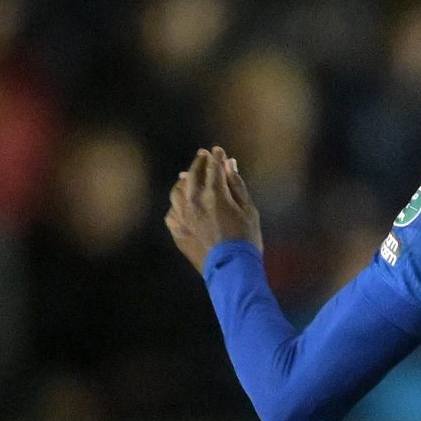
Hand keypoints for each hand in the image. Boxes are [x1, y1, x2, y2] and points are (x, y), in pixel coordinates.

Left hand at [165, 147, 261, 270]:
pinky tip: (181, 205)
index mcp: (214, 194)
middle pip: (192, 174)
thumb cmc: (246, 239)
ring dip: (183, 181)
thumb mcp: (249, 210)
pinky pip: (171, 213)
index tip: (218, 151)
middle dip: (199, 162)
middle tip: (202, 155)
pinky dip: (176, 205)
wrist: (232, 270)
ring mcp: (182, 217)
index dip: (217, 157)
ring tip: (187, 177)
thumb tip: (230, 164)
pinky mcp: (177, 232)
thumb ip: (237, 185)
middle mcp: (194, 202)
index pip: (213, 167)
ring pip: (177, 191)